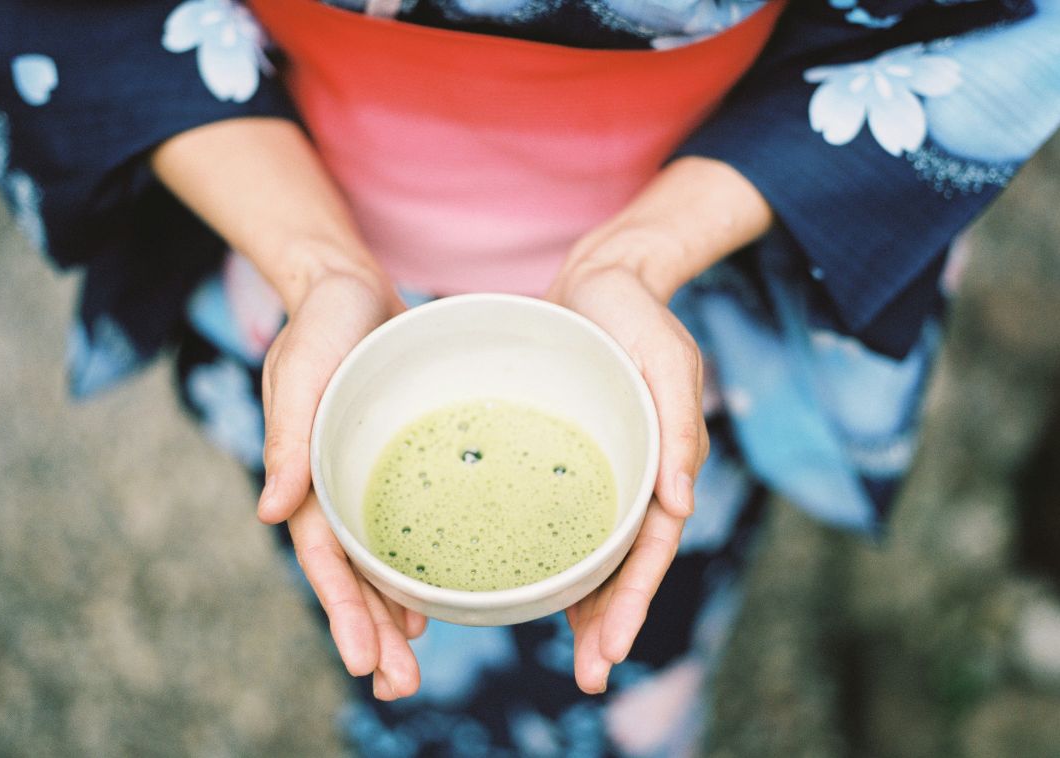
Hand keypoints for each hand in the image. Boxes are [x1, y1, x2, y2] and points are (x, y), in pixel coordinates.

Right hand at [151, 119, 429, 696]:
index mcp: (307, 474)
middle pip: (354, 574)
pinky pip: (410, 525)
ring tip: (415, 666)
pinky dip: (418, 566)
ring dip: (394, 614)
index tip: (365, 662)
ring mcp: (369, 478)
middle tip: (399, 688)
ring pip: (383, 560)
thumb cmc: (321, 325)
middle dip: (372, 633)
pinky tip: (435, 601)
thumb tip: (268, 512)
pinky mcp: (400, 462)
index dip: (343, 610)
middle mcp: (336, 486)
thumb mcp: (300, 369)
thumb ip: (289, 435)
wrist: (350, 289)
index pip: (323, 557)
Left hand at [548, 260, 707, 692]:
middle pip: (624, 563)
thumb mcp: (666, 358)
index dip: (634, 598)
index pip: (651, 545)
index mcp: (663, 463)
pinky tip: (538, 590)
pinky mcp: (568, 459)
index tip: (613, 650)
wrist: (601, 283)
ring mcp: (601, 471)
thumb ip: (677, 426)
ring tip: (572, 659)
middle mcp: (634, 477)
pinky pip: (564, 518)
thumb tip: (682, 503)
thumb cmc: (638, 318)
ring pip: (595, 551)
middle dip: (610, 622)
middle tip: (589, 678)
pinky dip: (559, 559)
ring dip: (587, 607)